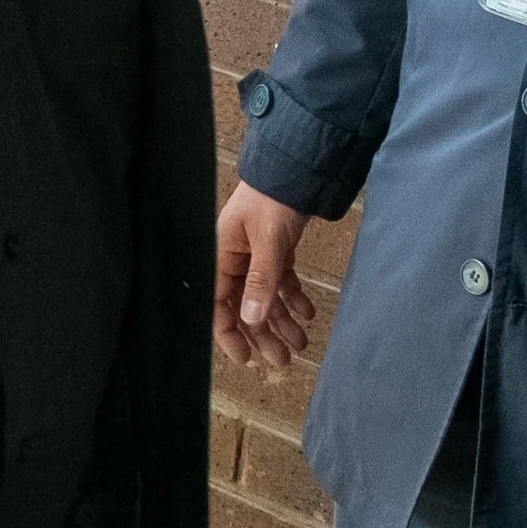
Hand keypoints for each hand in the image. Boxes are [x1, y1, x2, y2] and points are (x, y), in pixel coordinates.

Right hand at [215, 183, 314, 368]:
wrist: (295, 167)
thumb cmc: (273, 199)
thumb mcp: (268, 241)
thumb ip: (261, 281)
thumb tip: (252, 321)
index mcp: (221, 257)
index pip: (218, 305)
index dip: (230, 334)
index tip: (248, 358)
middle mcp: (234, 261)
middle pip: (244, 307)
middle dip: (263, 334)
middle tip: (283, 359)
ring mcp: (254, 256)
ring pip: (264, 298)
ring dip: (281, 321)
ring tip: (301, 343)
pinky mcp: (274, 251)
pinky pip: (280, 282)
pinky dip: (293, 298)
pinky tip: (308, 314)